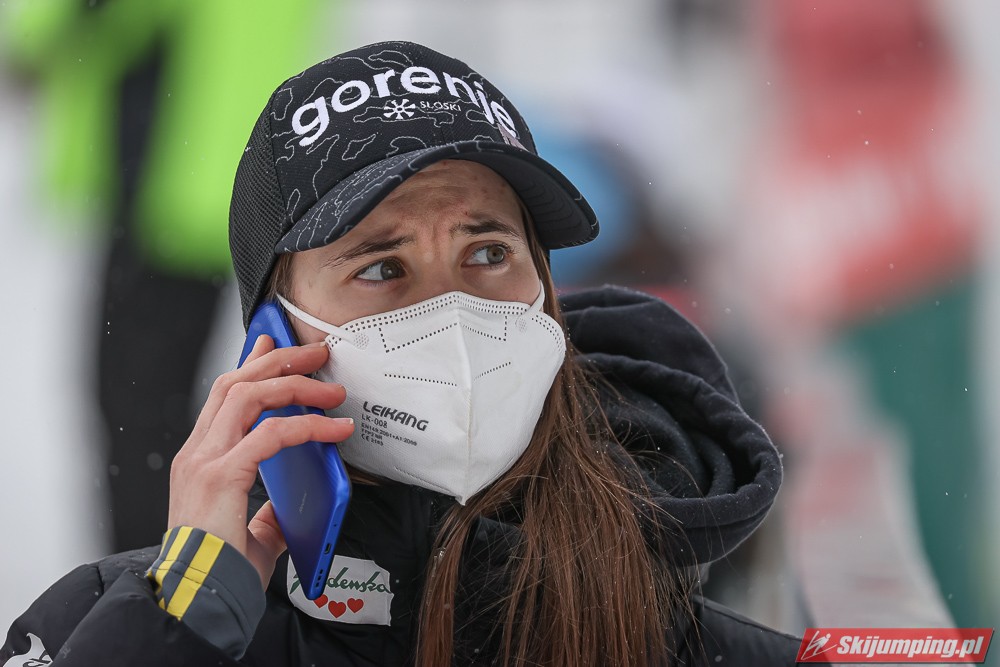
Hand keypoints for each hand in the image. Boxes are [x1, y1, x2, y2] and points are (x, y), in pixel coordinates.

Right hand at [167, 335, 353, 585]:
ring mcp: (205, 461)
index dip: (250, 364)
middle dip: (279, 360)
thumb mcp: (249, 534)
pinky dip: (308, 426)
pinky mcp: (221, 476)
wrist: (196, 599)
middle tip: (315, 353)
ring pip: (249, 396)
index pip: (225, 397)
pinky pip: (271, 435)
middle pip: (237, 384)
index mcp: (199, 460)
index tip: (272, 343)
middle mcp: (197, 453)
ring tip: (331, 387)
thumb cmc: (218, 570)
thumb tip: (287, 507)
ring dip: (295, 383)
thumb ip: (266, 515)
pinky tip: (335, 430)